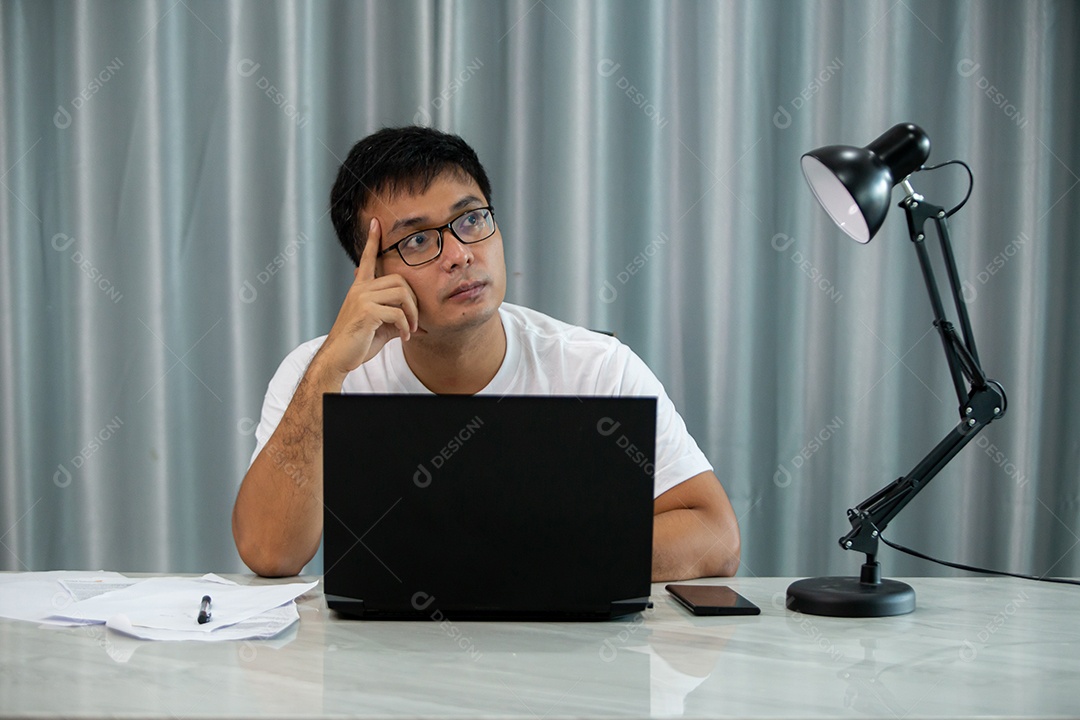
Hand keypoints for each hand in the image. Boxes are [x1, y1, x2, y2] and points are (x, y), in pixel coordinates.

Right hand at [317, 218, 419, 377]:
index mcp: (360, 289)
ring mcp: (362, 299)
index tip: (376, 223)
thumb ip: (394, 316)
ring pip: (401, 294)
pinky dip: (406, 326)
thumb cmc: (358, 343)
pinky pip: (397, 313)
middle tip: (415, 320)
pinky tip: (405, 337)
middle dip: (413, 300)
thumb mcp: (379, 326)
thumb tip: (416, 322)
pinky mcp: (366, 312)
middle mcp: (359, 289)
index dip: (372, 241)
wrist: (338, 358)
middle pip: (399, 280)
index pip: (367, 260)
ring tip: (411, 329)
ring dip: (412, 314)